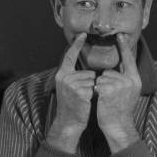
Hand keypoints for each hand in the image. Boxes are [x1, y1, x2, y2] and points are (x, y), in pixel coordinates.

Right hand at [47, 33, 94, 152]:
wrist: (69, 122)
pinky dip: (94, 95)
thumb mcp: (68, 88)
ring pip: (93, 80)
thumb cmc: (72, 105)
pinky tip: (86, 102)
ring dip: (92, 89)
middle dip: (90, 83)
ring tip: (84, 99)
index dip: (76, 45)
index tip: (82, 34)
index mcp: (62, 74)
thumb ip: (74, 76)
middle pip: (89, 72)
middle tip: (82, 95)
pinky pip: (94, 87)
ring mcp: (72, 84)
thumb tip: (87, 70)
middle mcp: (65, 77)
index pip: (70, 56)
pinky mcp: (80, 91)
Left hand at [95, 33, 140, 152]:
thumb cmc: (120, 110)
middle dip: (105, 82)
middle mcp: (129, 80)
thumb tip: (114, 69)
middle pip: (109, 71)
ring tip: (107, 99)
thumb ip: (124, 79)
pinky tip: (102, 100)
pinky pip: (97, 84)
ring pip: (102, 77)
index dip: (124, 47)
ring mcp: (119, 85)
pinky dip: (96, 91)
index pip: (128, 59)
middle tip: (110, 97)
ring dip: (100, 87)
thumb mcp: (128, 92)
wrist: (118, 125)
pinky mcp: (109, 89)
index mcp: (135, 79)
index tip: (120, 35)